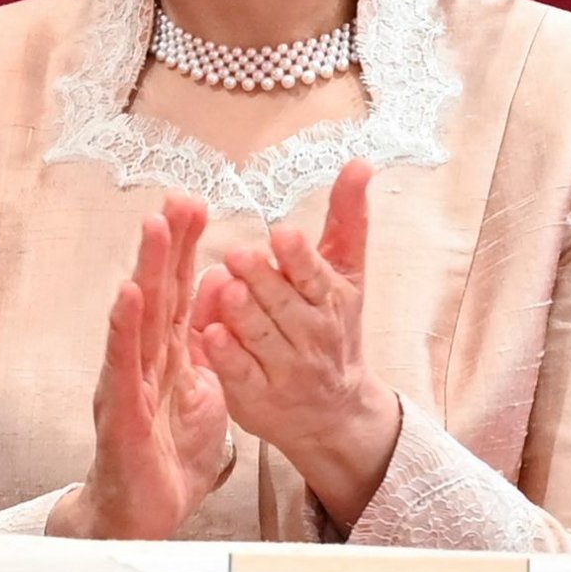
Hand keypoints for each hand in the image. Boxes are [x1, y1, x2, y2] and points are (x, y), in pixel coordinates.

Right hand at [76, 194, 230, 539]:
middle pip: (158, 292)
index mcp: (168, 357)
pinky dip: (123, 327)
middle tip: (178, 197)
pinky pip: (122, 363)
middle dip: (168, 244)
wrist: (142, 517)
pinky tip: (128, 294)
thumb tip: (217, 332)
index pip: (179, 294)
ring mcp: (127, 381)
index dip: (187, 252)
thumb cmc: (165, 461)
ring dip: (145, 268)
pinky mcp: (119, 410)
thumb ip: (207, 365)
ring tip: (154, 227)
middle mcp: (143, 359)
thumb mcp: (202, 404)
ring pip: (138, 316)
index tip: (196, 207)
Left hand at [191, 160, 400, 529]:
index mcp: (330, 300)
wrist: (334, 410)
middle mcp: (310, 334)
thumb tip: (360, 162)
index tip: (282, 236)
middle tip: (238, 254)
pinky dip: (226, 355)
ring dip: (242, 312)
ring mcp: (283, 368)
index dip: (299, 257)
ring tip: (225, 288)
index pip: (315, 275)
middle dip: (262, 278)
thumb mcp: (346, 273)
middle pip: (283, 303)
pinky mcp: (256, 397)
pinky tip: (210, 334)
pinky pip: (238, 374)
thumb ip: (347, 219)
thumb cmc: (334, 326)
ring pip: (259, 336)